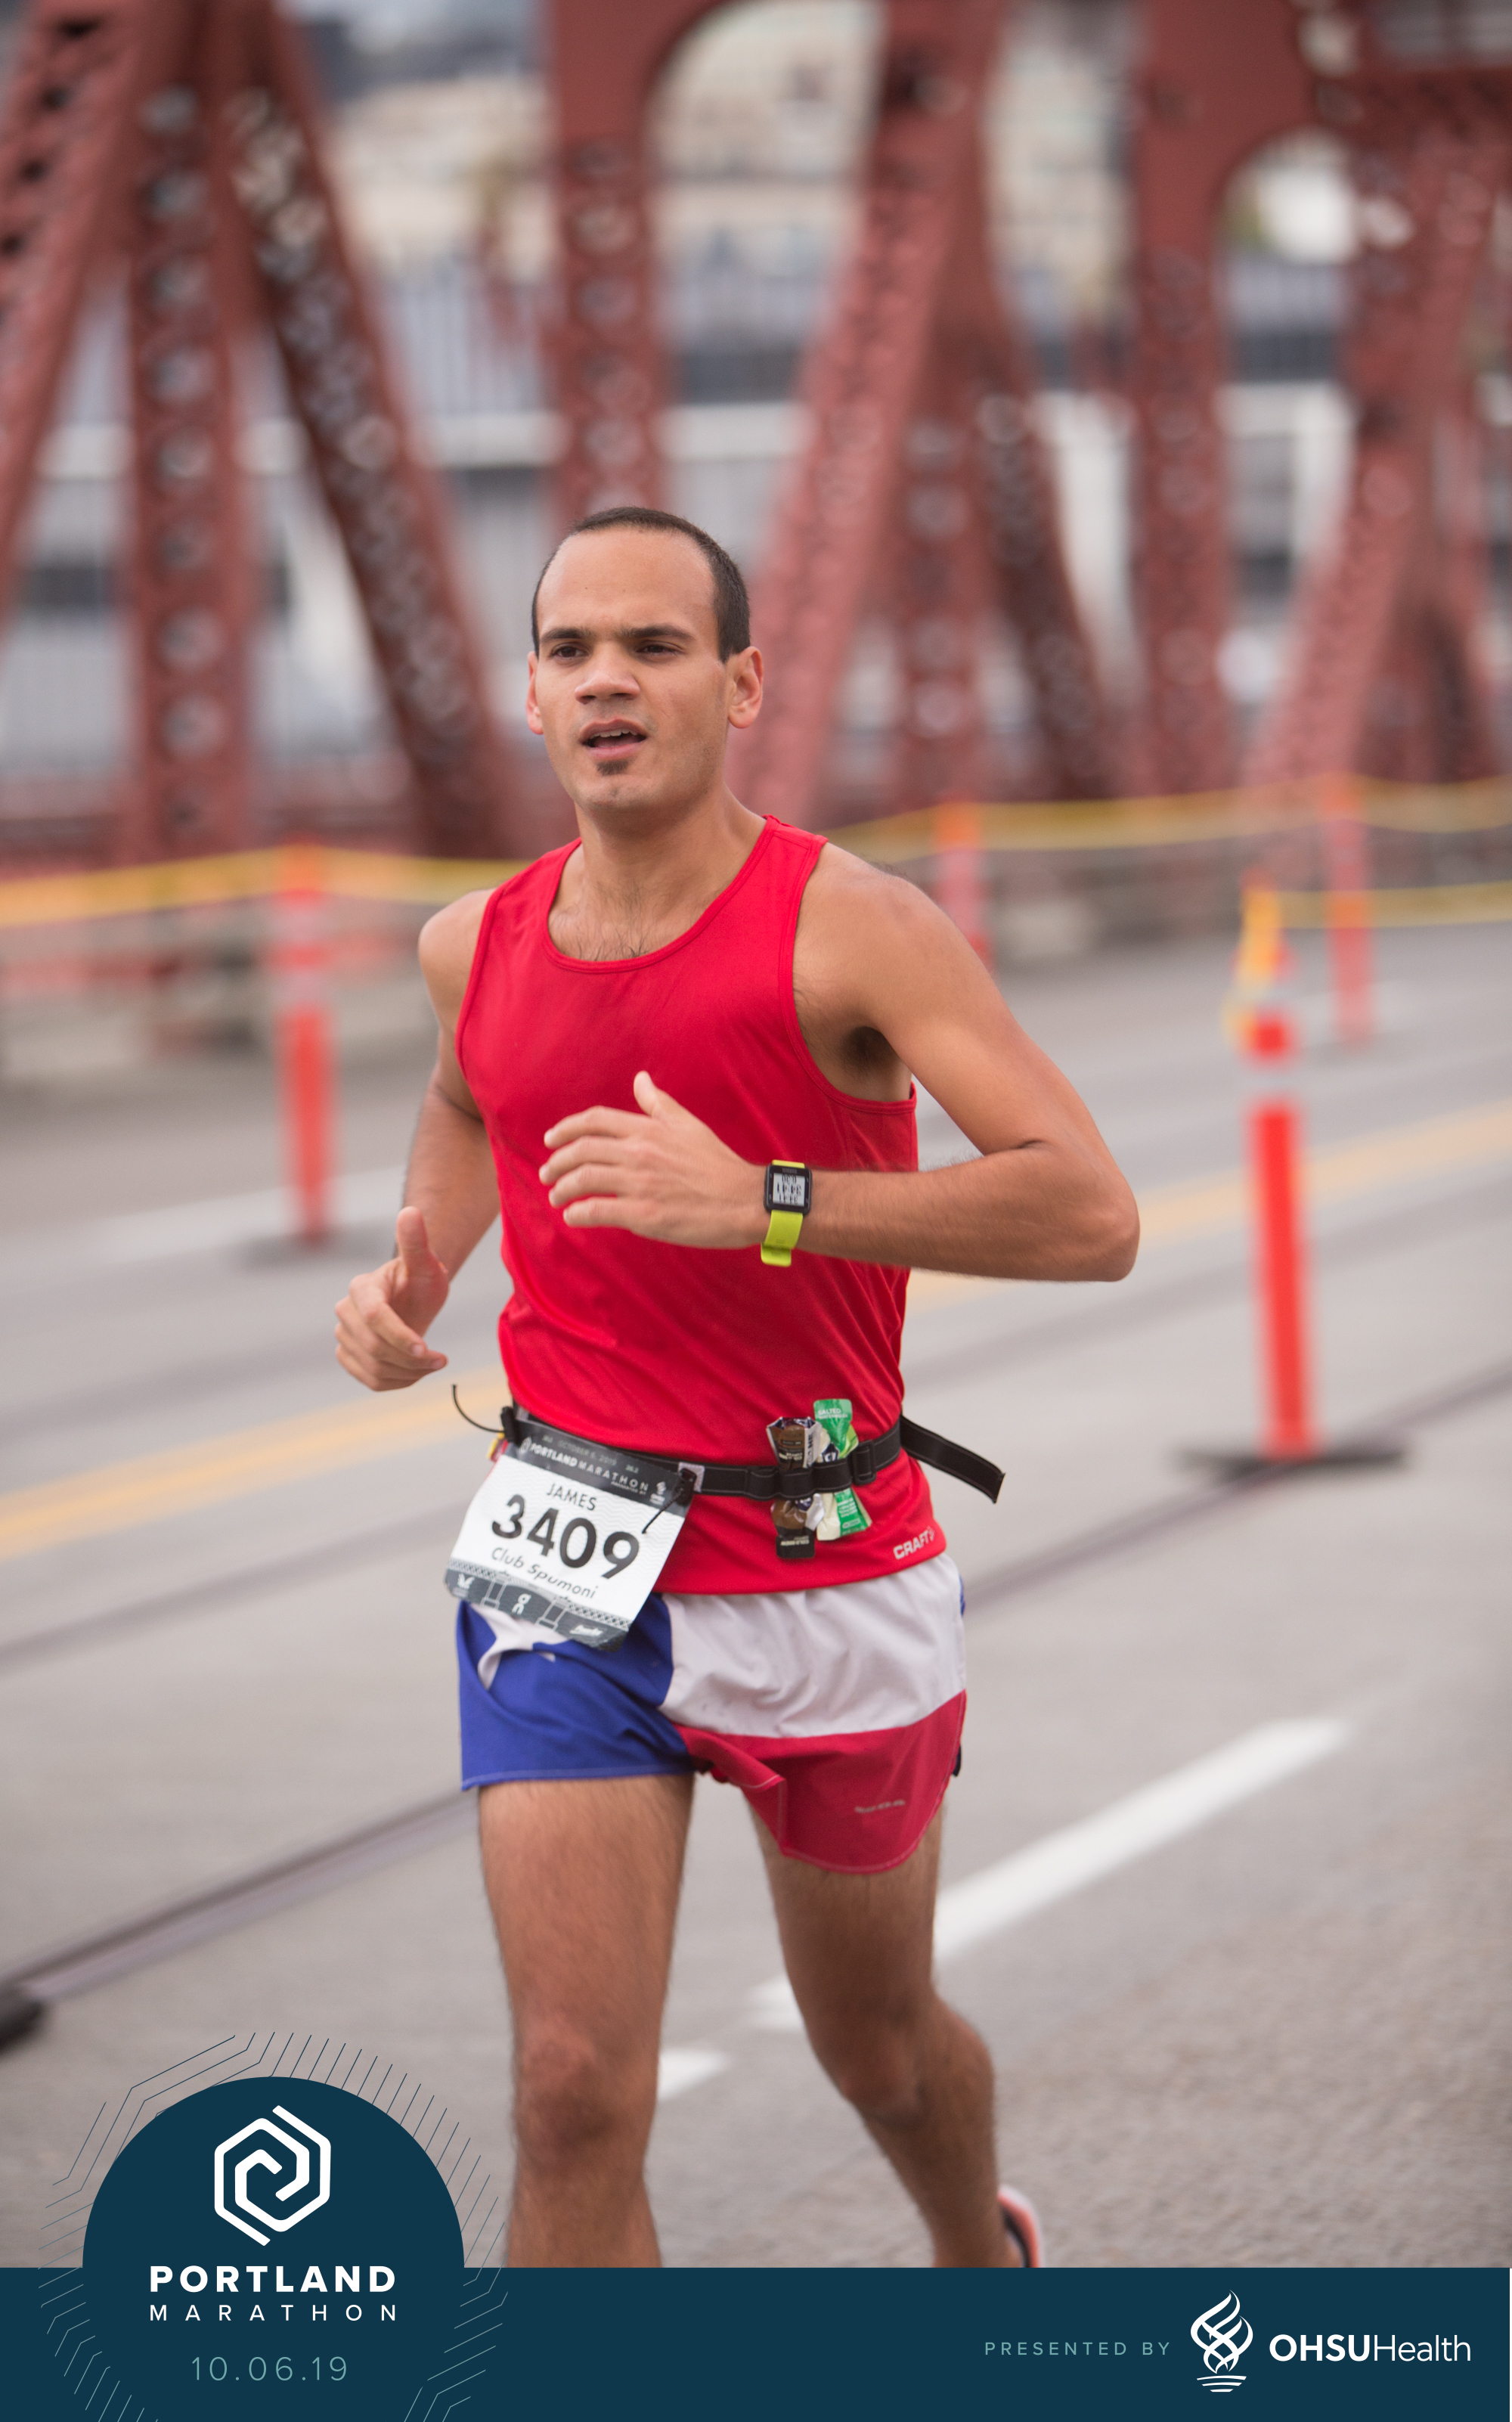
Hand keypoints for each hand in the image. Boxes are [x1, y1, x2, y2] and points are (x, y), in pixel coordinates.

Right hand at [335, 1205, 451, 1389]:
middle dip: (411, 1359)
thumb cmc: (419, 1280)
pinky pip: (370, 1380)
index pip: (375, 1317)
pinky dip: (398, 1382)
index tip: (428, 1350)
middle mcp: (346, 1311)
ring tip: (433, 1364)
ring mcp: (344, 1335)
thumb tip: (411, 1211)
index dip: (401, 1336)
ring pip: (373, 1368)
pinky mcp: (348, 1356)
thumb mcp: (425, 1263)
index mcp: (362, 1287)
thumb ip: (417, 1241)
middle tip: (441, 1360)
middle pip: (373, 1347)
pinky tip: (416, 1372)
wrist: (412, 1300)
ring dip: (408, 1373)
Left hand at [540, 1070, 765, 1248]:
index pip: (594, 1121)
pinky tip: (573, 1217)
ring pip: (583, 1180)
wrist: (745, 1200)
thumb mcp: (689, 1126)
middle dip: (556, 1162)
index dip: (565, 1129)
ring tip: (556, 1197)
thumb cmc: (718, 1164)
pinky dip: (577, 1214)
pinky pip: (596, 1211)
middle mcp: (639, 1152)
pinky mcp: (643, 1214)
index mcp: (648, 1129)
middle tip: (547, 1174)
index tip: (551, 1140)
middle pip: (581, 1151)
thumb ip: (659, 1103)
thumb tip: (640, 1079)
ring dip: (561, 1189)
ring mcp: (639, 1184)